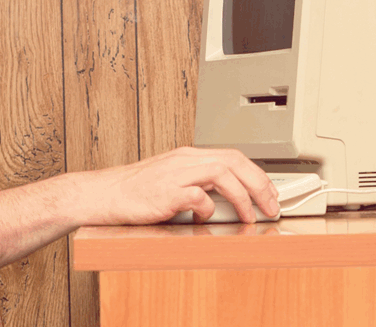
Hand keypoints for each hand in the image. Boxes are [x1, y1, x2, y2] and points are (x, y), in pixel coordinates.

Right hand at [74, 147, 279, 224]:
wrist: (104, 195)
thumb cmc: (135, 192)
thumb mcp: (171, 180)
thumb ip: (196, 184)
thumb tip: (224, 200)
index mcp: (187, 156)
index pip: (232, 156)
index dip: (257, 175)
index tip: (270, 193)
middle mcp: (183, 160)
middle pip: (233, 161)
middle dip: (259, 184)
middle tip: (271, 206)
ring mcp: (174, 174)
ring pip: (221, 173)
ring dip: (242, 197)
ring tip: (249, 216)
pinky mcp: (164, 193)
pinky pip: (196, 195)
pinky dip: (207, 207)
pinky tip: (206, 218)